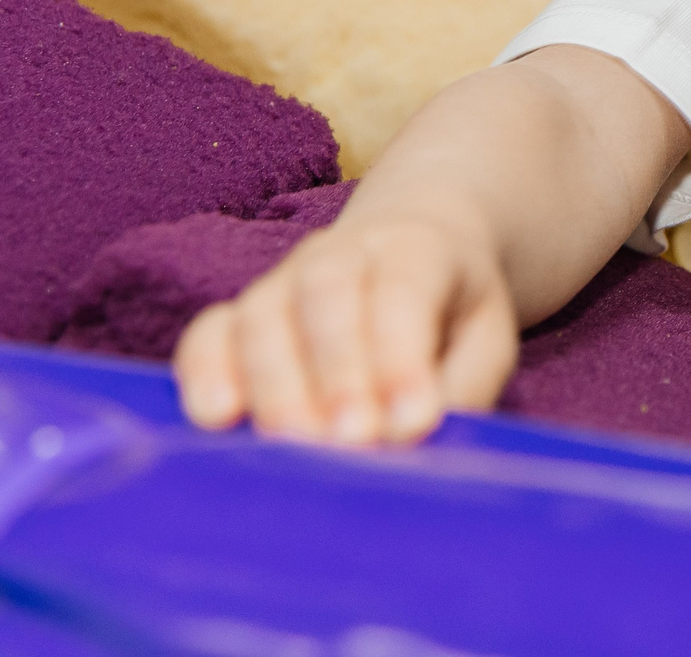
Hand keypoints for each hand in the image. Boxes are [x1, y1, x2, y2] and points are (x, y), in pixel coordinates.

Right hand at [174, 212, 518, 445]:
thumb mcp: (485, 338)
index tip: (413, 421)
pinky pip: (209, 334)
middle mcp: (341, 252)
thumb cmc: (451, 309)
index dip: (402, 356)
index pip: (403, 291)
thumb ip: (461, 384)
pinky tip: (216, 418)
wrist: (409, 245)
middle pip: (326, 297)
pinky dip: (205, 373)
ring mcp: (283, 279)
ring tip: (290, 445)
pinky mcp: (239, 314)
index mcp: (416, 248)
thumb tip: (416, 437)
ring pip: (263, 315)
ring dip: (274, 385)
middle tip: (350, 440)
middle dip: (338, 373)